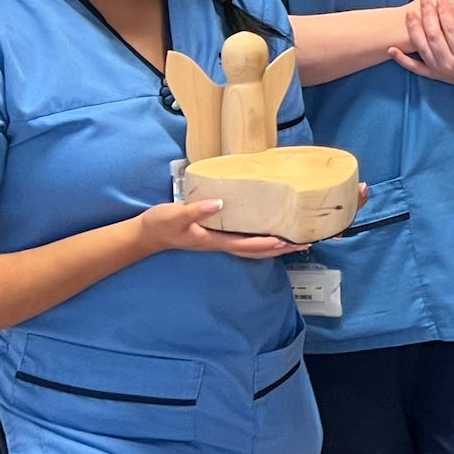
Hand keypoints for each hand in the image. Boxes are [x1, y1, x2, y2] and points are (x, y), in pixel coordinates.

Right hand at [138, 200, 308, 259]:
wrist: (147, 234)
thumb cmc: (160, 224)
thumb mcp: (175, 215)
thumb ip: (196, 210)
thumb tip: (220, 204)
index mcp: (214, 240)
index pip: (248, 245)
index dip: (269, 244)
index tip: (289, 241)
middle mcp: (221, 243)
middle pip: (257, 250)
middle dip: (282, 248)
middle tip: (307, 242)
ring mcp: (220, 240)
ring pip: (253, 246)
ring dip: (276, 245)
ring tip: (298, 239)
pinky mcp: (218, 234)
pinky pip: (245, 239)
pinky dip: (262, 238)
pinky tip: (271, 231)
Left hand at [391, 0, 453, 89]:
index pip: (451, 31)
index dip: (445, 15)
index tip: (442, 0)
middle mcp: (449, 64)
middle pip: (434, 37)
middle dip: (428, 17)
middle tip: (425, 1)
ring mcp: (439, 70)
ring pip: (422, 48)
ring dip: (414, 30)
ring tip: (411, 13)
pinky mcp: (432, 75)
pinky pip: (414, 68)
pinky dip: (402, 60)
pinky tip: (392, 50)